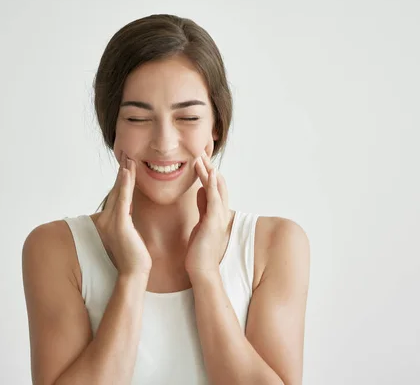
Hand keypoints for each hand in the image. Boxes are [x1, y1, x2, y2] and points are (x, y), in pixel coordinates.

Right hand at [94, 151, 151, 276]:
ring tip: (128, 158)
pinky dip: (124, 185)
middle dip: (122, 172)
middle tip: (126, 154)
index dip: (122, 179)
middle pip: (117, 190)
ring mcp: (112, 221)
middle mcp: (107, 219)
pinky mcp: (119, 224)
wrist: (134, 273)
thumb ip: (126, 221)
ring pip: (119, 191)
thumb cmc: (135, 257)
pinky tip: (127, 172)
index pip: (118, 195)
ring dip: (124, 173)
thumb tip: (128, 210)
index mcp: (110, 221)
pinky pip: (122, 199)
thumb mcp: (130, 234)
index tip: (126, 164)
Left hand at [185, 151, 232, 276]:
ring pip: (217, 189)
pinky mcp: (214, 222)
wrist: (201, 269)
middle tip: (202, 151)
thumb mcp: (200, 222)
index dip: (209, 172)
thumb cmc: (199, 250)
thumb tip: (201, 190)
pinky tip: (211, 174)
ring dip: (210, 172)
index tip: (201, 158)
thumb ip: (202, 206)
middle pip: (218, 184)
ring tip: (202, 157)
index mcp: (215, 212)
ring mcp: (218, 217)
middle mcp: (220, 212)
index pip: (215, 187)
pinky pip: (215, 200)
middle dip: (210, 167)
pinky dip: (214, 185)